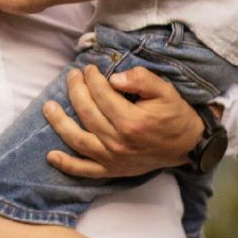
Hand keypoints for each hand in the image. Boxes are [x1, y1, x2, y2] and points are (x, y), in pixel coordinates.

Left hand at [42, 64, 203, 178]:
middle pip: (86, 113)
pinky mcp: (112, 170)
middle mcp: (119, 141)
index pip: (101, 94)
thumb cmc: (175, 115)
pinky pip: (85, 170)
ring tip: (49, 107)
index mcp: (131, 121)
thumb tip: (115, 77)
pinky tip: (51, 156)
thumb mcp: (165, 91)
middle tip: (72, 76)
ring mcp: (113, 158)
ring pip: (78, 140)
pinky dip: (67, 164)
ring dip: (60, 123)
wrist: (188, 146)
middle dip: (76, 90)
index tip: (89, 68)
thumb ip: (141, 79)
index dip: (91, 78)